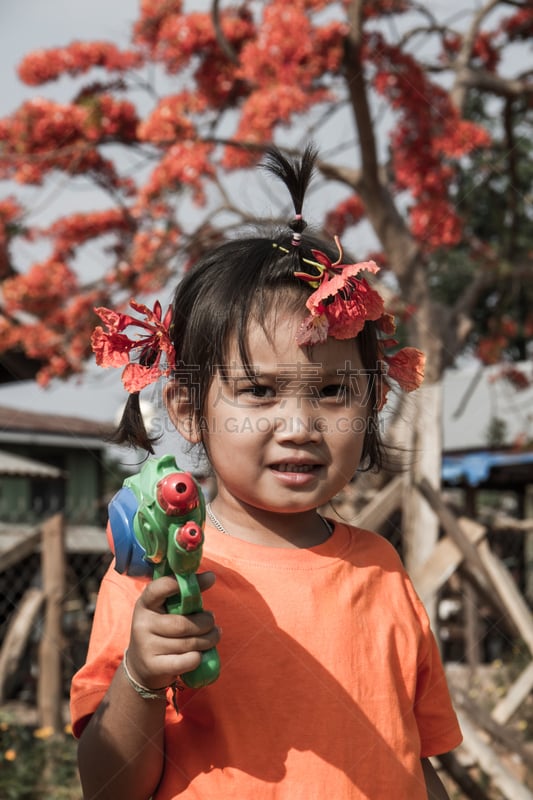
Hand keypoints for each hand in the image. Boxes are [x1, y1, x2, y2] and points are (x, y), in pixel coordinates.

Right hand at [126, 573, 219, 688]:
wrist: (141, 665)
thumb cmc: (162, 630)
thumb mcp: (166, 610)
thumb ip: (186, 595)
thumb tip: (210, 576)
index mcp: (145, 604)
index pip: (158, 589)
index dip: (178, 583)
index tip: (208, 578)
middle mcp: (142, 624)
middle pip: (182, 624)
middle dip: (205, 622)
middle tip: (212, 621)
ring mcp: (146, 646)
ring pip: (188, 643)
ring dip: (208, 639)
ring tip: (213, 635)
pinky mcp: (154, 666)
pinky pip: (187, 661)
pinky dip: (198, 657)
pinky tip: (200, 653)